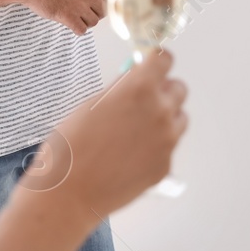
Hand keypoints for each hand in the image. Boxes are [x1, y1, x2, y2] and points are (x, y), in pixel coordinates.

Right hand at [10, 0, 105, 33]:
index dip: (102, 2)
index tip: (96, 6)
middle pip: (103, 10)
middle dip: (94, 13)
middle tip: (84, 13)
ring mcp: (79, 5)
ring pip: (93, 22)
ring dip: (85, 22)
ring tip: (74, 18)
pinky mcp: (69, 17)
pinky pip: (81, 30)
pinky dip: (76, 30)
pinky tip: (70, 25)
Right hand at [42, 50, 188, 217]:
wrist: (70, 192)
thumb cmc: (72, 147)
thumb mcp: (93, 104)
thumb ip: (121, 89)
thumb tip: (135, 78)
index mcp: (140, 89)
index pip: (165, 59)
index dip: (157, 61)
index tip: (152, 65)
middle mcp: (160, 111)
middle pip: (178, 88)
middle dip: (163, 90)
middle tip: (143, 101)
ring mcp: (167, 140)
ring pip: (179, 118)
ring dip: (165, 118)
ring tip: (136, 131)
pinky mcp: (166, 164)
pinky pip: (168, 147)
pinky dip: (155, 147)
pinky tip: (130, 156)